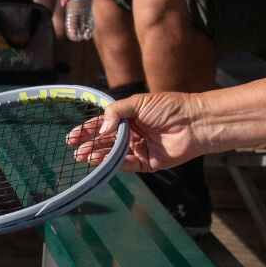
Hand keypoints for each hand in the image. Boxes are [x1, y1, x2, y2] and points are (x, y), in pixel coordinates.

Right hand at [67, 91, 207, 171]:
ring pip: (114, 154)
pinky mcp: (148, 163)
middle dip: (89, 145)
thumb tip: (102, 129)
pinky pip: (127, 164)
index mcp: (130, 117)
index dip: (87, 130)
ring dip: (98, 155)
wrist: (193, 122)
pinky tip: (100, 160)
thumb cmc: (169, 107)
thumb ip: (116, 112)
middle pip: (106, 141)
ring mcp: (139, 148)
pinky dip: (112, 163)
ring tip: (83, 155)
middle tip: (74, 149)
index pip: (104, 124)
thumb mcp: (138, 102)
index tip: (72, 136)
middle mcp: (133, 134)